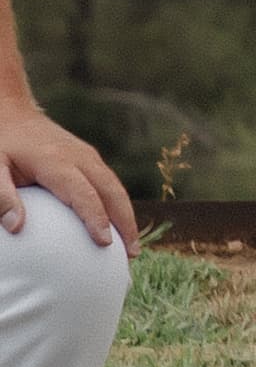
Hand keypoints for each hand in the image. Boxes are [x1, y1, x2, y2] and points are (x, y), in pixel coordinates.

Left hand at [0, 103, 136, 253]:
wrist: (12, 113)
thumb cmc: (1, 146)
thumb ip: (3, 197)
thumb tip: (17, 227)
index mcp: (56, 161)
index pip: (83, 192)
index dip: (95, 217)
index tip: (105, 242)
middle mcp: (78, 156)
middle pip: (110, 190)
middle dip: (124, 220)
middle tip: (132, 254)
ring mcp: (87, 155)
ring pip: (115, 186)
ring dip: (127, 214)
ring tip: (132, 247)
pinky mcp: (88, 157)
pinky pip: (109, 182)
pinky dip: (119, 204)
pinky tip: (118, 224)